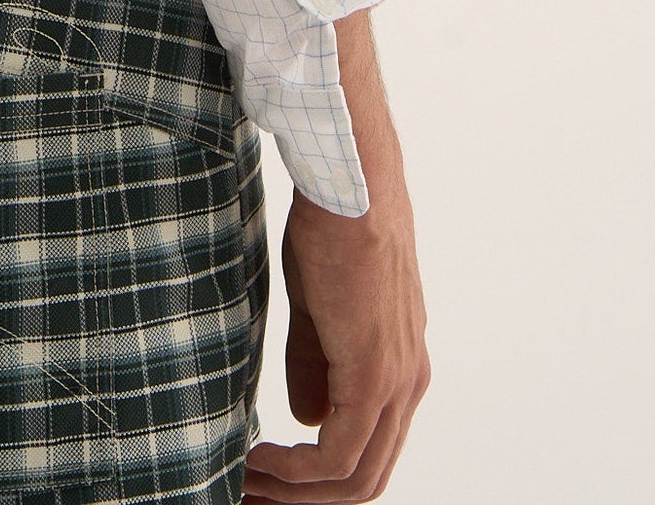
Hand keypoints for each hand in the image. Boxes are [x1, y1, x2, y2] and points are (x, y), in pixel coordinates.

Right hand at [244, 17, 430, 500]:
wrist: (348, 182)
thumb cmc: (334, 225)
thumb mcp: (320, 305)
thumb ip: (316, 362)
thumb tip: (308, 418)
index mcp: (400, 363)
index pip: (368, 449)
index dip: (319, 478)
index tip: (267, 475)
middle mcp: (408, 381)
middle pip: (365, 477)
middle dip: (306, 499)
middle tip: (252, 495)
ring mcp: (396, 381)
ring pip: (356, 476)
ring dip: (296, 492)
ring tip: (247, 484)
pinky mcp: (374, 374)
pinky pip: (339, 454)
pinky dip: (296, 472)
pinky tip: (259, 459)